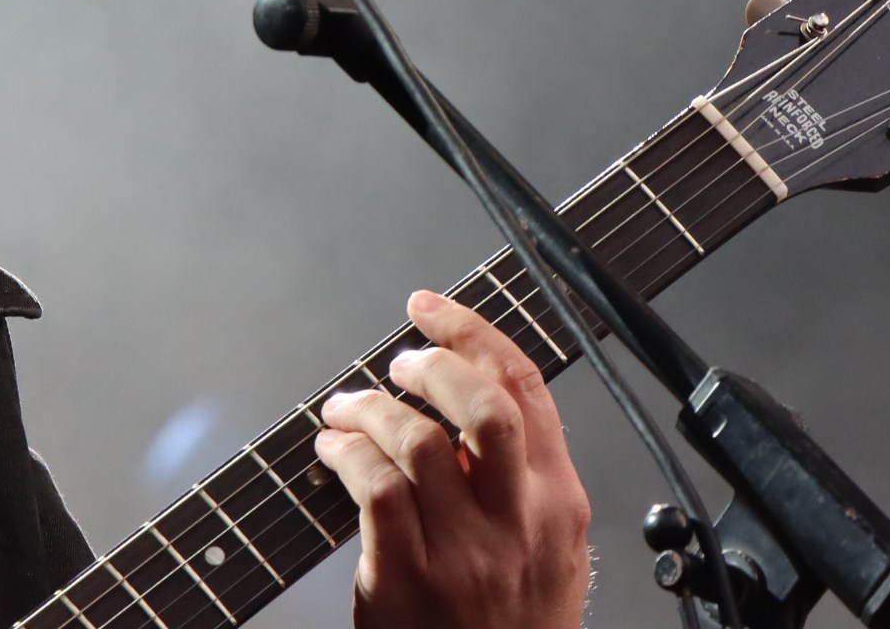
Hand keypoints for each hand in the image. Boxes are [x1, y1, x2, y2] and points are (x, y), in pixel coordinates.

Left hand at [313, 288, 591, 628]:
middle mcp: (517, 524)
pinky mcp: (409, 580)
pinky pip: (376, 488)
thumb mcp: (549, 553)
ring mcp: (465, 555)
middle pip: (481, 405)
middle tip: (399, 364)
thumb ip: (522, 480)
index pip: (525, 389)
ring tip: (347, 411)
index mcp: (557, 506)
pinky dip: (346, 454)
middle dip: (430, 363)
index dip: (473, 332)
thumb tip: (469, 393)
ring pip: (415, 438)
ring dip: (368, 408)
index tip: (432, 309)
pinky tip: (333, 452)